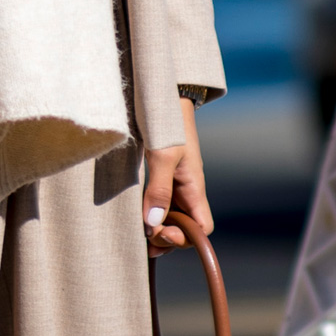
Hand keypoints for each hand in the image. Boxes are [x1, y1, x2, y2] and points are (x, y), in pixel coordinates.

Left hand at [144, 100, 210, 255]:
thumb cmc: (167, 123)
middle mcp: (187, 190)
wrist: (163, 96)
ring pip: (170, 218)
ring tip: (136, 231)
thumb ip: (158, 190)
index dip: (185, 239)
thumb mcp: (161, 156)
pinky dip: (148, 214)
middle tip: (143, 235)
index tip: (161, 233)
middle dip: (166, 238)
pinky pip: (159, 204)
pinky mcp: (161, 178)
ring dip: (156, 229)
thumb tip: (153, 224)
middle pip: (185, 228)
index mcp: (194, 187)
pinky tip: (133, 215)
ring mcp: (174, 185)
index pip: (202, 228)